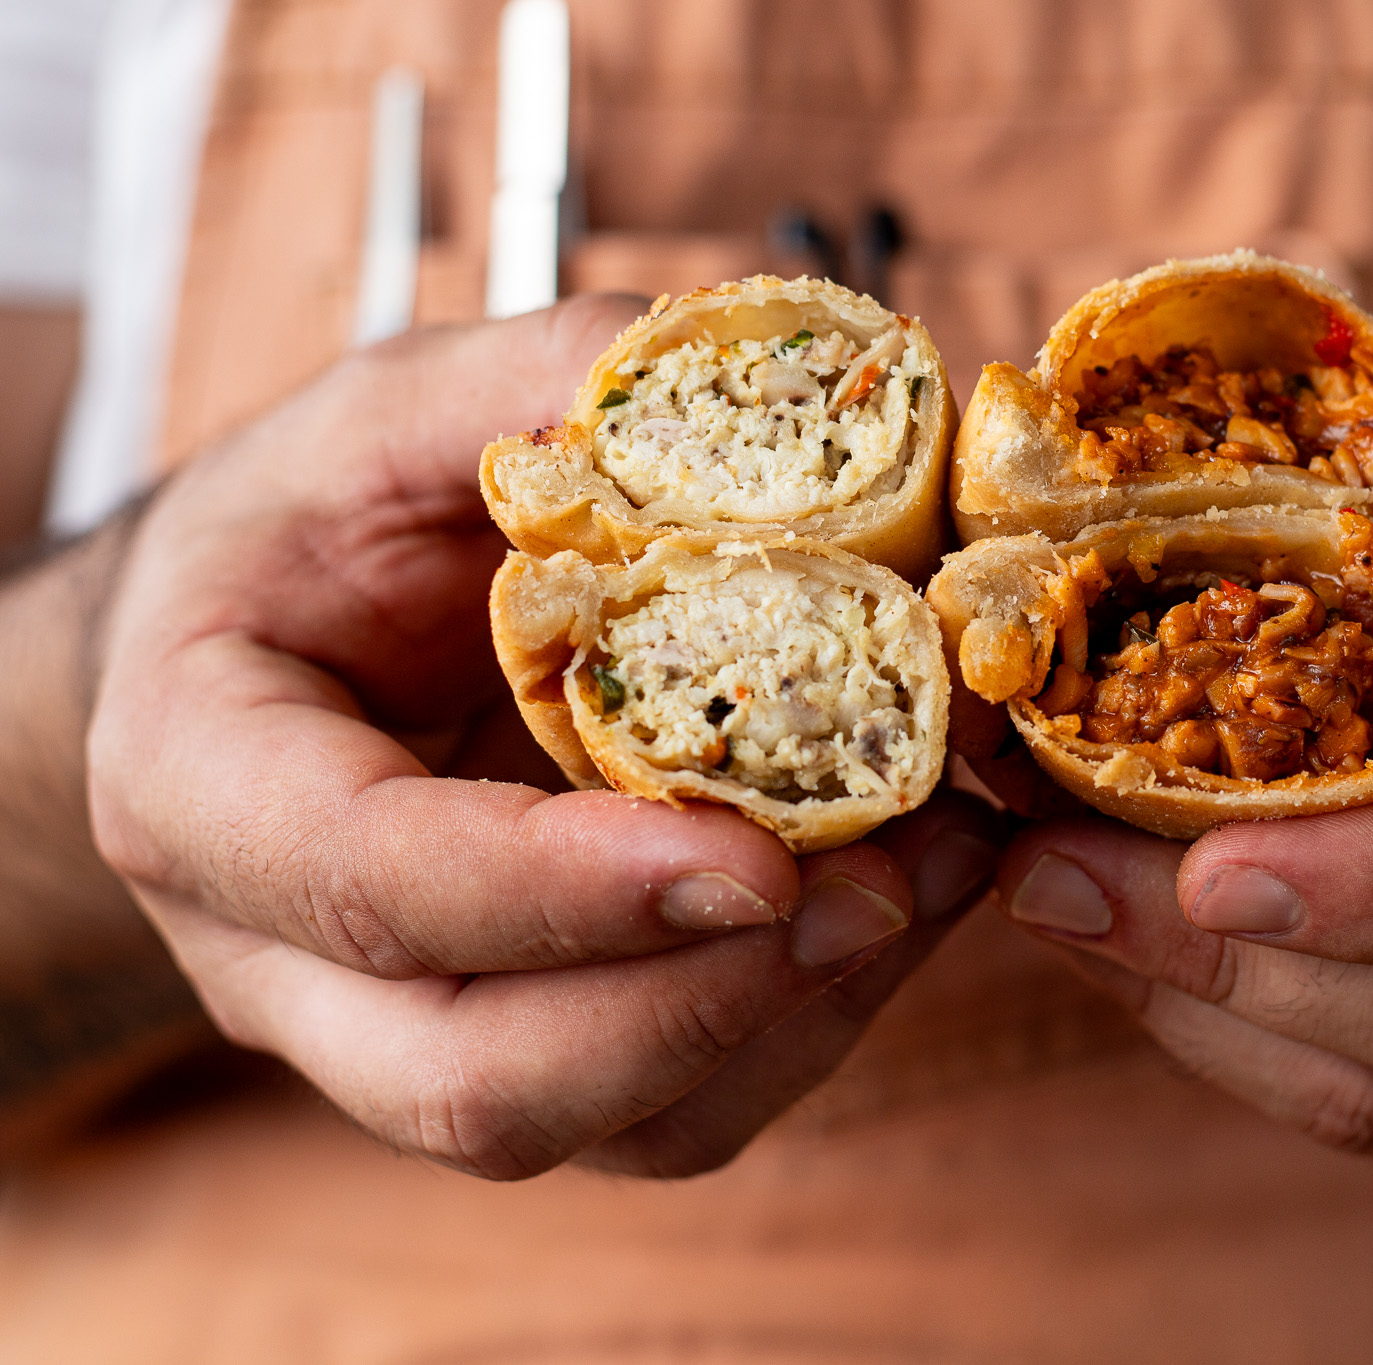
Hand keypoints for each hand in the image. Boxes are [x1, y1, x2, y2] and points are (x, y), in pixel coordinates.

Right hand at [86, 298, 1000, 1178]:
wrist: (268, 648)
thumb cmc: (313, 532)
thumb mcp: (385, 419)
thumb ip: (532, 391)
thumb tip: (740, 383)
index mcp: (207, 786)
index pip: (372, 887)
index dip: (567, 890)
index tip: (758, 857)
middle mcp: (289, 959)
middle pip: (481, 1085)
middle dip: (707, 1000)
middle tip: (890, 879)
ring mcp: (414, 1032)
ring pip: (611, 1124)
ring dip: (800, 1015)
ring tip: (939, 868)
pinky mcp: (542, 1050)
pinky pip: (687, 1103)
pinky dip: (818, 1017)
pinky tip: (908, 894)